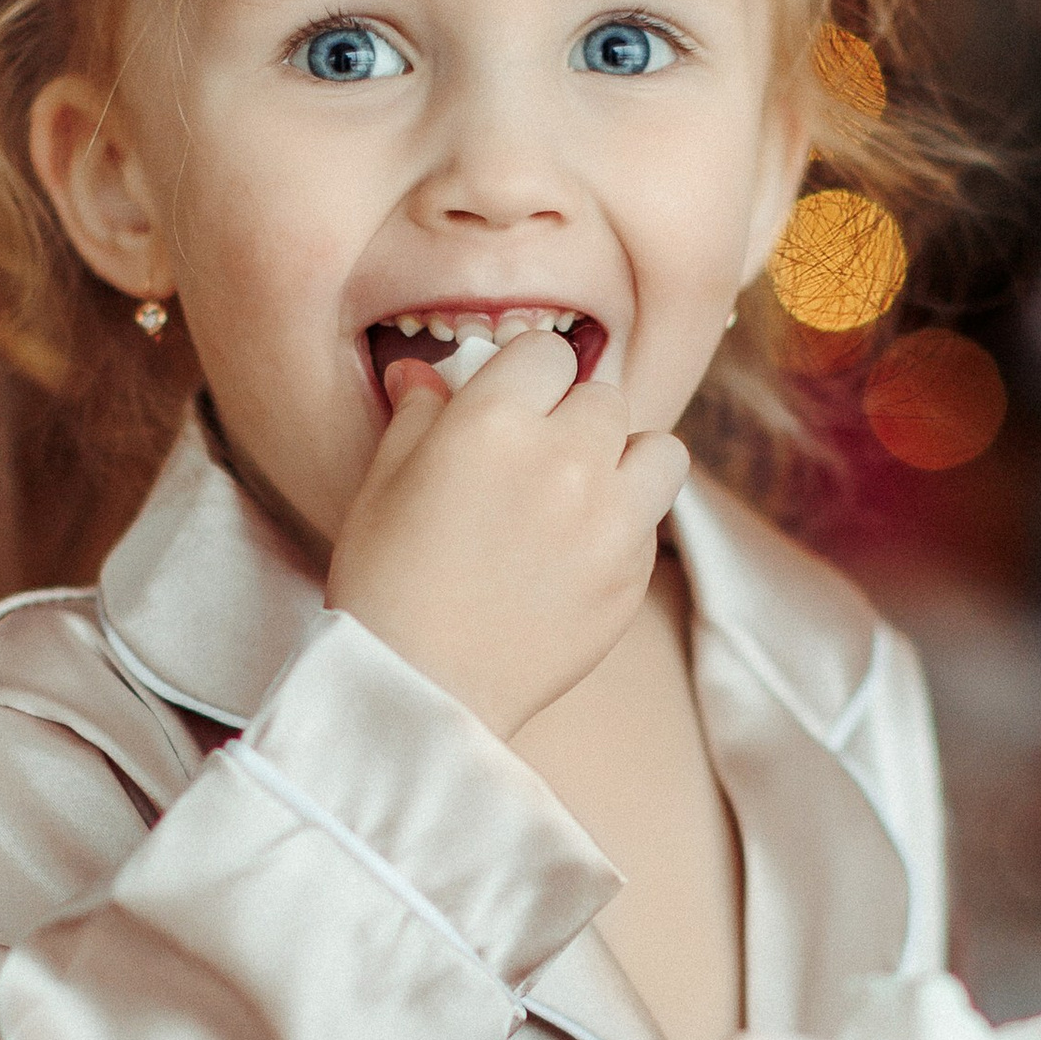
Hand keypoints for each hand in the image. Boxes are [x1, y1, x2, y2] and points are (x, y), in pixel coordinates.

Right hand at [326, 330, 688, 742]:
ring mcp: (610, 519)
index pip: (546, 351)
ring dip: (627, 459)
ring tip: (586, 491)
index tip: (512, 402)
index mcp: (495, 421)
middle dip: (573, 417)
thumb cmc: (384, 583)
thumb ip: (416, 416)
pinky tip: (575, 553)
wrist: (419, 688)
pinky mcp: (633, 575)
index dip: (526, 374)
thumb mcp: (381, 484)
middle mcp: (565, 458)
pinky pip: (652, 521)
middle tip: (537, 457)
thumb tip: (422, 372)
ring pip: (659, 451)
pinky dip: (626, 525)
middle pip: (604, 398)